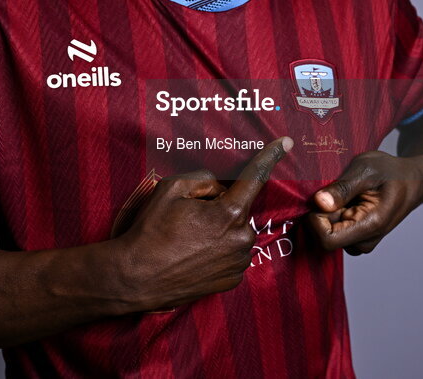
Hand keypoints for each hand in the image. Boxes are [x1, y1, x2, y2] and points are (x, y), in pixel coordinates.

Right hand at [117, 137, 291, 310]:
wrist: (137, 277)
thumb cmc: (152, 231)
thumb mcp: (171, 188)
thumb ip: (204, 179)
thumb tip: (220, 189)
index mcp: (230, 213)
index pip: (255, 178)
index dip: (270, 156)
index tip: (286, 142)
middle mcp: (242, 238)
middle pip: (238, 208)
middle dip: (220, 206)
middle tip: (189, 218)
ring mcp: (239, 262)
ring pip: (236, 232)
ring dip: (220, 230)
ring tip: (188, 240)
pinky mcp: (232, 280)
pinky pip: (232, 254)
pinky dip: (219, 249)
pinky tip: (194, 254)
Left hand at [307, 151, 422, 255]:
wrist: (413, 180)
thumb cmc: (392, 172)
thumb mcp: (366, 169)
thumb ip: (343, 188)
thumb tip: (319, 203)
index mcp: (370, 226)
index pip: (328, 240)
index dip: (316, 220)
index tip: (321, 198)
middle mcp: (365, 240)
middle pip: (326, 238)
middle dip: (322, 215)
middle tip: (335, 191)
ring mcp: (362, 241)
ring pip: (329, 235)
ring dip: (328, 215)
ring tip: (345, 195)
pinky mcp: (358, 237)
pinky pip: (335, 232)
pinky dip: (334, 216)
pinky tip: (346, 201)